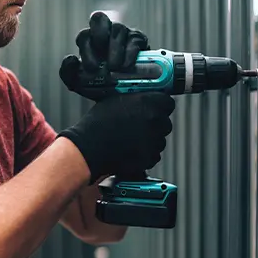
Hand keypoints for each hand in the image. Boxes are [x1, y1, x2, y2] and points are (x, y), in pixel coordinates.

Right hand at [57, 91, 174, 183]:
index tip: (155, 107)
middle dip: (155, 123)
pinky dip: (145, 154)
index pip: (168, 102)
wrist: (89, 148)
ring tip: (132, 139)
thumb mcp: (115, 99)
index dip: (160, 105)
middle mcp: (155, 121)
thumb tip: (141, 98)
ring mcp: (153, 141)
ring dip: (150, 139)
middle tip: (139, 124)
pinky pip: (153, 155)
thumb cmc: (98, 124)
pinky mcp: (149, 158)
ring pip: (160, 139)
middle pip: (165, 122)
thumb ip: (134, 99)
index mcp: (148, 103)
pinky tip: (131, 150)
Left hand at [60, 11, 148, 92]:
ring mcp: (123, 34)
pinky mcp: (139, 40)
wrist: (127, 99)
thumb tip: (71, 58)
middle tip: (102, 54)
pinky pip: (134, 40)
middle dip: (99, 34)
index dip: (87, 49)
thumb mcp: (81, 84)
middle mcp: (106, 34)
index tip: (92, 68)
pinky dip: (129, 53)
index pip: (84, 36)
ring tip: (114, 68)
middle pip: (99, 18)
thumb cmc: (102, 87)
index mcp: (90, 42)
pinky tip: (126, 66)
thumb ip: (68, 73)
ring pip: (117, 29)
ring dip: (114, 49)